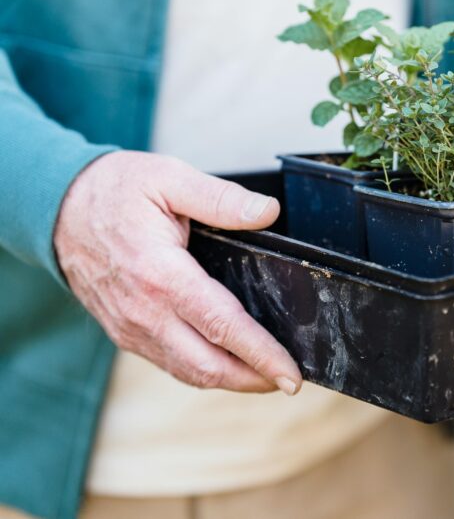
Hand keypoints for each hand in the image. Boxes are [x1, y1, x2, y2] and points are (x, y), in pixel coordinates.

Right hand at [54, 151, 302, 394]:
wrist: (56, 206)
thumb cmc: (116, 189)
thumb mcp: (171, 178)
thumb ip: (222, 199)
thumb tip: (267, 212)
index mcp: (161, 274)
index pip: (222, 326)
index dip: (260, 354)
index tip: (291, 373)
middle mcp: (144, 311)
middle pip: (207, 365)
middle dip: (253, 379)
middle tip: (291, 381)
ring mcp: (130, 327)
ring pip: (188, 371)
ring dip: (231, 381)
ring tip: (268, 377)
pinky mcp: (124, 332)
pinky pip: (169, 362)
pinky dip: (203, 371)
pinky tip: (229, 364)